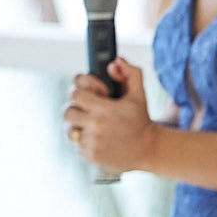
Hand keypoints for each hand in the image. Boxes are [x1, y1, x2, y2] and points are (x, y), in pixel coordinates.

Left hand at [62, 57, 156, 175]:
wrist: (149, 150)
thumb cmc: (141, 120)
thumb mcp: (139, 94)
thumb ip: (130, 73)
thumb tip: (115, 61)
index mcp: (104, 108)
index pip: (75, 93)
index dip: (80, 90)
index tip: (91, 94)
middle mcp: (96, 125)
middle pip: (67, 111)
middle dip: (76, 108)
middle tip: (87, 110)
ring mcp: (93, 142)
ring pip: (69, 130)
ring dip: (77, 126)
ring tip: (90, 125)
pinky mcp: (91, 156)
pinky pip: (76, 146)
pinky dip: (84, 142)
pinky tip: (97, 139)